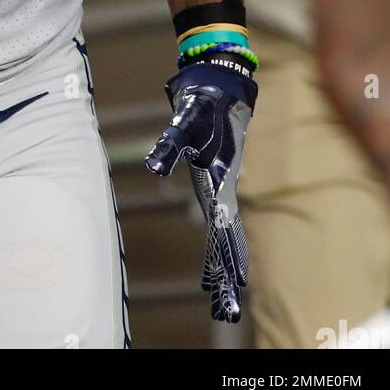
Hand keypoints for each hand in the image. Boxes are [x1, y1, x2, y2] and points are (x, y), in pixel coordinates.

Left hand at [146, 50, 256, 322]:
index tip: (236, 287)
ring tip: (224, 296)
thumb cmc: (203, 99)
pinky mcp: (218, 178)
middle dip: (228, 273)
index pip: (224, 229)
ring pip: (226, 233)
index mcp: (220, 181)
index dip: (228, 257)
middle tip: (227, 310)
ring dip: (225, 264)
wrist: (220, 80)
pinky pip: (221, 220)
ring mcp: (222, 184)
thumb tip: (153, 168)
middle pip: (228, 239)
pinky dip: (220, 244)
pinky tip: (216, 260)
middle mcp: (224, 187)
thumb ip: (169, 145)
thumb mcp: (184, 121)